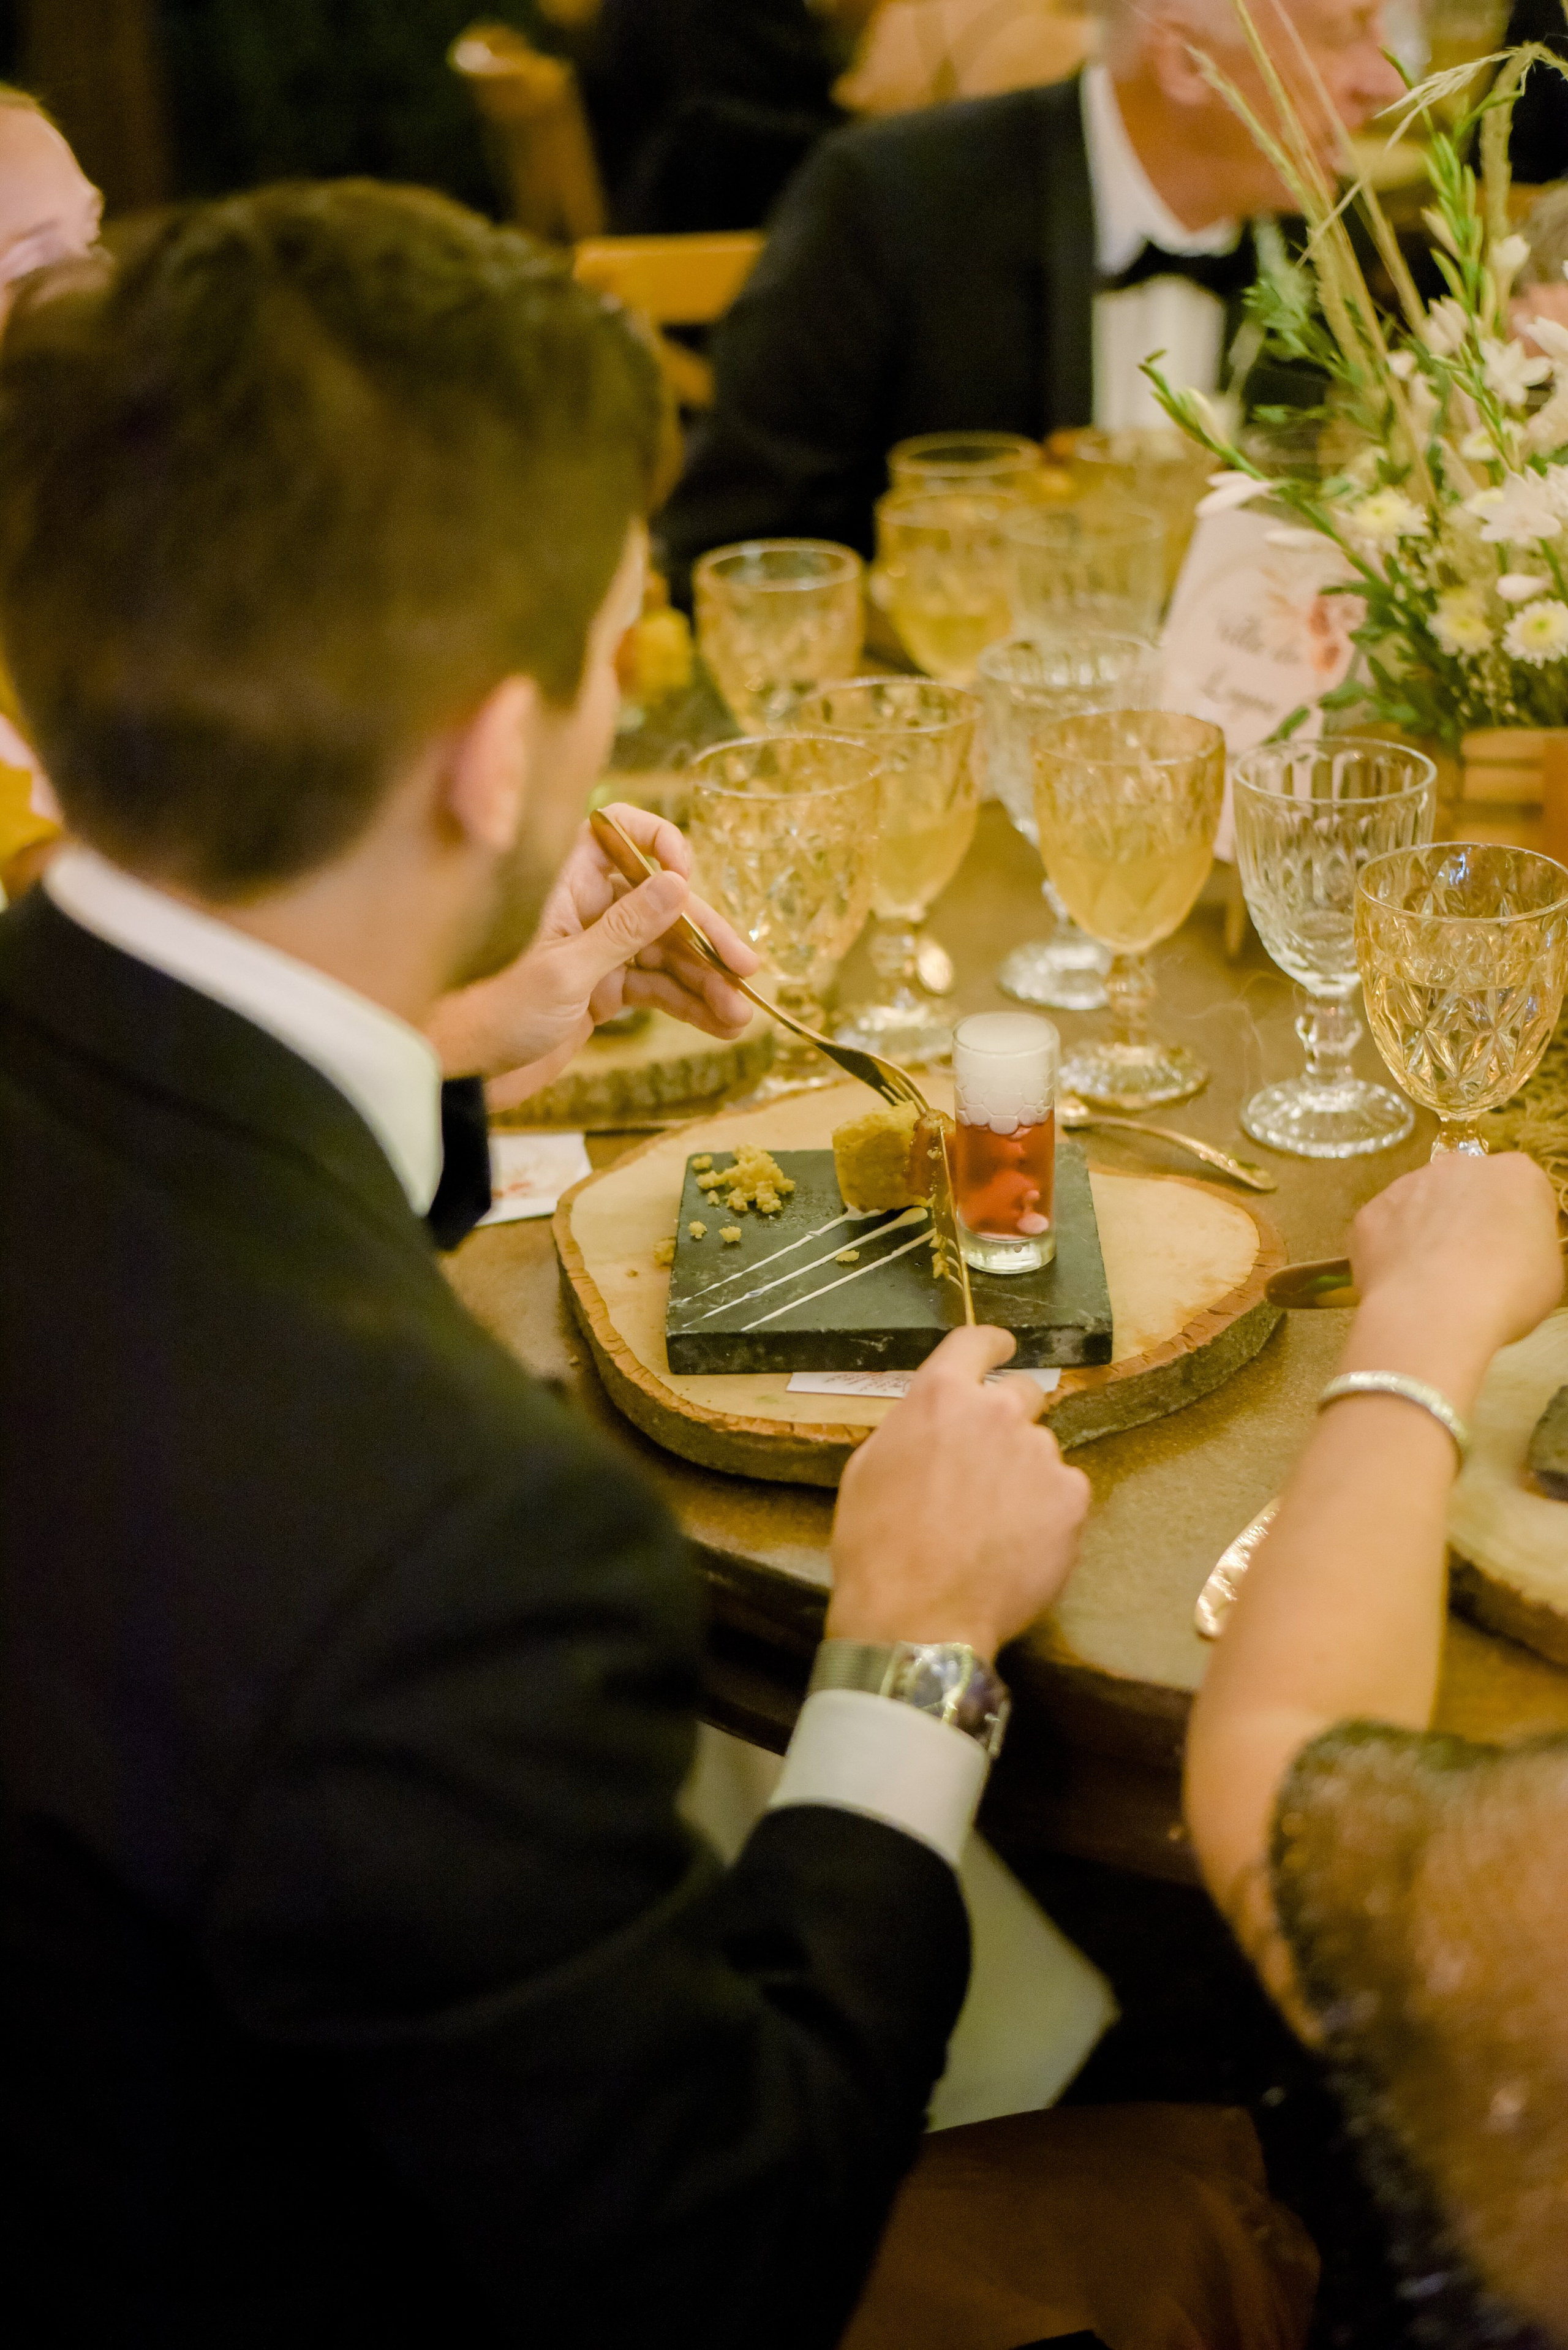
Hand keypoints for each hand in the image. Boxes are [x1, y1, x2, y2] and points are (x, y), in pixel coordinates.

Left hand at [428, 804, 760, 1091]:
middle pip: (660, 904)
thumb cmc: (490, 1013)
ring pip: (665, 952)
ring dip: (706, 981)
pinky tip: (722, 1024)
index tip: (686, 880)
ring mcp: (594, 950)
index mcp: (562, 883)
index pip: (618, 833)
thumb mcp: (565, 972)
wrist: (458, 1074)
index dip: (658, 844)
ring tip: (741, 1015)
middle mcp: (582, 907)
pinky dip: (688, 1006)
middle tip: (747, 970)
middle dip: (705, 938)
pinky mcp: (600, 992)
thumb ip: (624, 929)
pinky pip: (656, 989)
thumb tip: (677, 884)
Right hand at [827, 1326, 1090, 1662]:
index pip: (976, 1341)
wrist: (917, 1615)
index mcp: (941, 1396)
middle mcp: (997, 1412)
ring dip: (1024, 1474)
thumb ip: (913, 1427)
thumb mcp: (869, 1467)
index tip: (1002, 1348)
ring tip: (994, 1525)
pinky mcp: (1071, 1498)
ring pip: (1040, 1450)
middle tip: (985, 1467)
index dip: (991, 1344)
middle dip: (1007, 1420)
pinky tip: (1017, 1545)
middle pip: (1021, 1394)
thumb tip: (935, 1423)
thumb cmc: (876, 1545)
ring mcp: (1040, 1454)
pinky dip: (1046, 1513)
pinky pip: (1063, 1492)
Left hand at [1349, 1151, 1562, 1364]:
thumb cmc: (1506, 1294)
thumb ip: (1527, 1244)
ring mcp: (1408, 1185)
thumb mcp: (1546, 1271)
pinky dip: (1390, 1251)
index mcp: (1515, 1174)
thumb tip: (1505, 1249)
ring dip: (1425, 1231)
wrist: (1434, 1313)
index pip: (1519, 1191)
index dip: (1515, 1225)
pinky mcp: (1369, 1213)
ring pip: (1420, 1205)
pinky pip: (1384, 1229)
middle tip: (1469, 1265)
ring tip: (1430, 1279)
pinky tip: (1401, 1282)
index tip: (1511, 1254)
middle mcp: (1458, 1166)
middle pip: (1465, 1189)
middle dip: (1466, 1218)